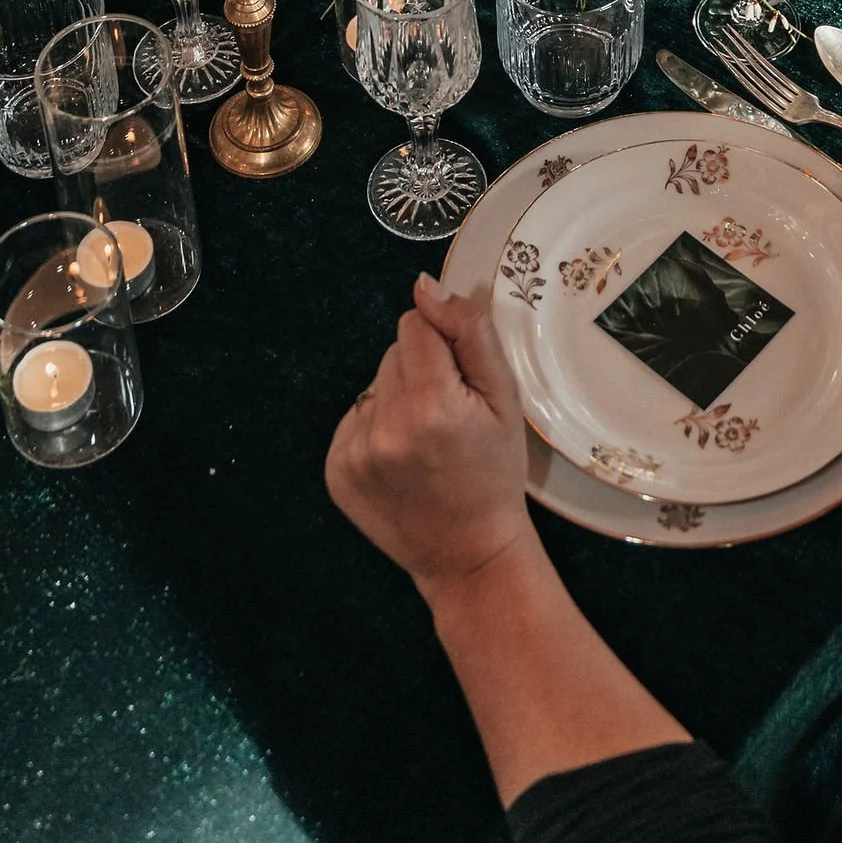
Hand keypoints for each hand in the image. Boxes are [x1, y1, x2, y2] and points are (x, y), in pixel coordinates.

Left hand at [326, 275, 535, 604]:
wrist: (468, 556)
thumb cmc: (495, 474)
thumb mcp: (506, 399)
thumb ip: (469, 332)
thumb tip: (425, 286)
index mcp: (430, 405)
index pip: (414, 324)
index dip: (442, 344)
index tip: (459, 381)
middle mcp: (384, 427)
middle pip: (393, 353)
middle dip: (421, 372)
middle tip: (448, 417)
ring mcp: (354, 453)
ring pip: (374, 385)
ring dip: (398, 400)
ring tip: (426, 441)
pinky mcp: (335, 471)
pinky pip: (354, 419)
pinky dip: (377, 429)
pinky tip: (402, 459)